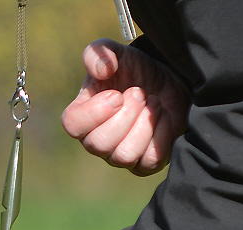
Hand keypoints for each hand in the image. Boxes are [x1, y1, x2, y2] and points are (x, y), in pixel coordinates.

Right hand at [61, 38, 189, 175]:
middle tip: (140, 93)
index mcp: (83, 116)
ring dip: (145, 124)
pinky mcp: (144, 164)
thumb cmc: (137, 70)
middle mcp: (96, 141)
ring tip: (154, 103)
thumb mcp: (119, 53)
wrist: (170, 81)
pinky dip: (162, 134)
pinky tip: (164, 116)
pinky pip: (149, 160)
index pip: (72, 125)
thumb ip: (101, 52)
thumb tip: (102, 70)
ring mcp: (119, 156)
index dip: (95, 111)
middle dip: (126, 115)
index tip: (116, 94)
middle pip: (99, 144)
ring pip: (124, 156)